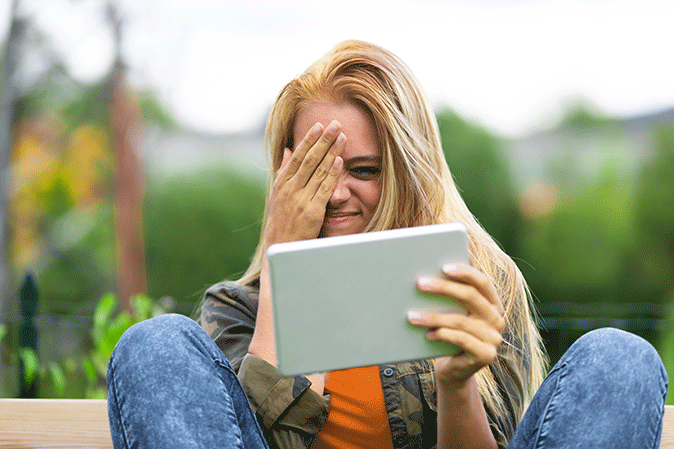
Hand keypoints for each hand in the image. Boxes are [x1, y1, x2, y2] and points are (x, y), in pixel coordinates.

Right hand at [265, 120, 345, 245]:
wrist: (282, 247)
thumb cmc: (282, 220)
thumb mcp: (277, 194)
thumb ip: (284, 171)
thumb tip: (286, 150)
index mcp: (282, 183)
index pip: (297, 156)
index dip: (309, 140)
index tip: (319, 125)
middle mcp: (290, 189)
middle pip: (309, 159)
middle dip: (323, 140)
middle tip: (335, 124)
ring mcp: (301, 199)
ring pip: (318, 170)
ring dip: (331, 152)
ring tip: (341, 137)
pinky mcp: (312, 211)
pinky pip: (324, 189)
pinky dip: (332, 174)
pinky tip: (339, 161)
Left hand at [407, 263, 504, 387]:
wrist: (454, 370)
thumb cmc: (449, 336)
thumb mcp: (452, 314)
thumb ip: (449, 299)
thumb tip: (427, 277)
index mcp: (492, 304)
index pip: (482, 282)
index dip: (464, 272)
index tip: (443, 267)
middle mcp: (497, 319)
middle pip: (471, 296)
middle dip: (444, 288)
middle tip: (420, 283)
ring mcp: (493, 338)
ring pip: (460, 320)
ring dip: (433, 316)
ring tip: (411, 315)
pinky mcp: (486, 355)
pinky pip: (460, 339)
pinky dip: (441, 334)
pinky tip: (426, 335)